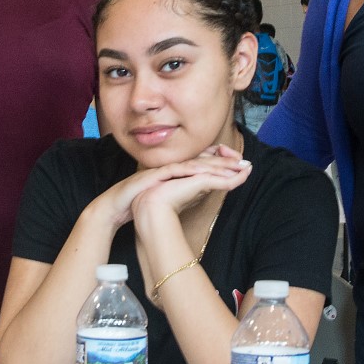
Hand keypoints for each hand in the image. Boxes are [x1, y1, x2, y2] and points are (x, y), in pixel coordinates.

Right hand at [94, 149, 248, 229]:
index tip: (238, 164)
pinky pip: (185, 171)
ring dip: (219, 164)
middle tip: (246, 163)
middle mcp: (172, 166)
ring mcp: (167, 168)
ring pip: (198, 162)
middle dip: (227, 160)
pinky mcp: (161, 173)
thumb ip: (181, 190)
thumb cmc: (138, 201)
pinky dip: (201, 171)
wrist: (118, 205)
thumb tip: (198, 192)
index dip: (221, 160)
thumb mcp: (165, 195)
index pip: (203, 161)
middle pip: (205, 159)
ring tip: (238, 166)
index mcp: (175, 170)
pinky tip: (215, 174)